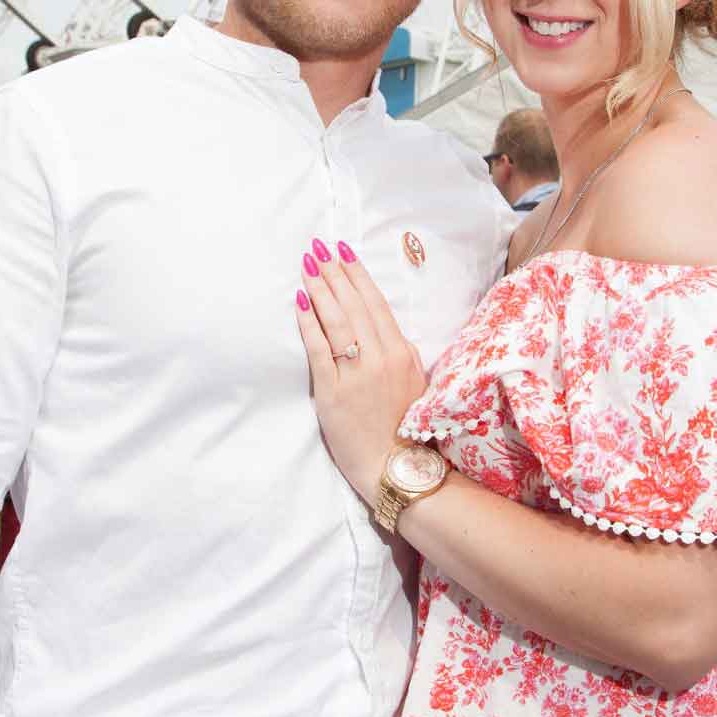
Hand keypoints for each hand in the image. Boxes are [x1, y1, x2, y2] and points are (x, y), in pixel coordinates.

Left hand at [295, 239, 427, 501]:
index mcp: (401, 352)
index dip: (357, 274)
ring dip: (320, 289)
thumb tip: (387, 329)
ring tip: (307, 266)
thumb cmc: (406, 427)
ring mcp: (355, 374)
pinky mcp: (332, 392)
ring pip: (336, 321)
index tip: (343, 251)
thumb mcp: (416, 382)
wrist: (396, 468)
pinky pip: (319, 350)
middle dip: (334, 273)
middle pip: (353, 305)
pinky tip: (300, 303)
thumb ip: (402, 352)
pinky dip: (309, 323)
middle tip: (318, 248)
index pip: (375, 303)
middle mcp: (380, 357)